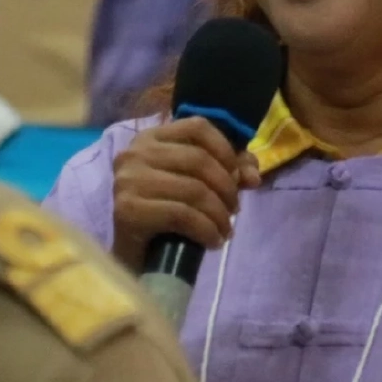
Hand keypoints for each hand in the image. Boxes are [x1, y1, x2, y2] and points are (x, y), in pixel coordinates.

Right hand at [110, 118, 262, 271]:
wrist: (135, 255)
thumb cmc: (166, 214)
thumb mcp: (198, 184)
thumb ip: (228, 171)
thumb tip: (253, 176)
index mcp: (150, 137)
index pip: (197, 127)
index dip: (226, 149)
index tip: (238, 176)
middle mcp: (134, 153)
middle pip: (198, 159)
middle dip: (226, 188)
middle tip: (234, 210)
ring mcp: (128, 180)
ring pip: (193, 189)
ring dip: (219, 214)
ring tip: (225, 230)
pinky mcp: (127, 210)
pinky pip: (182, 215)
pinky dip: (206, 230)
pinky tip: (213, 241)